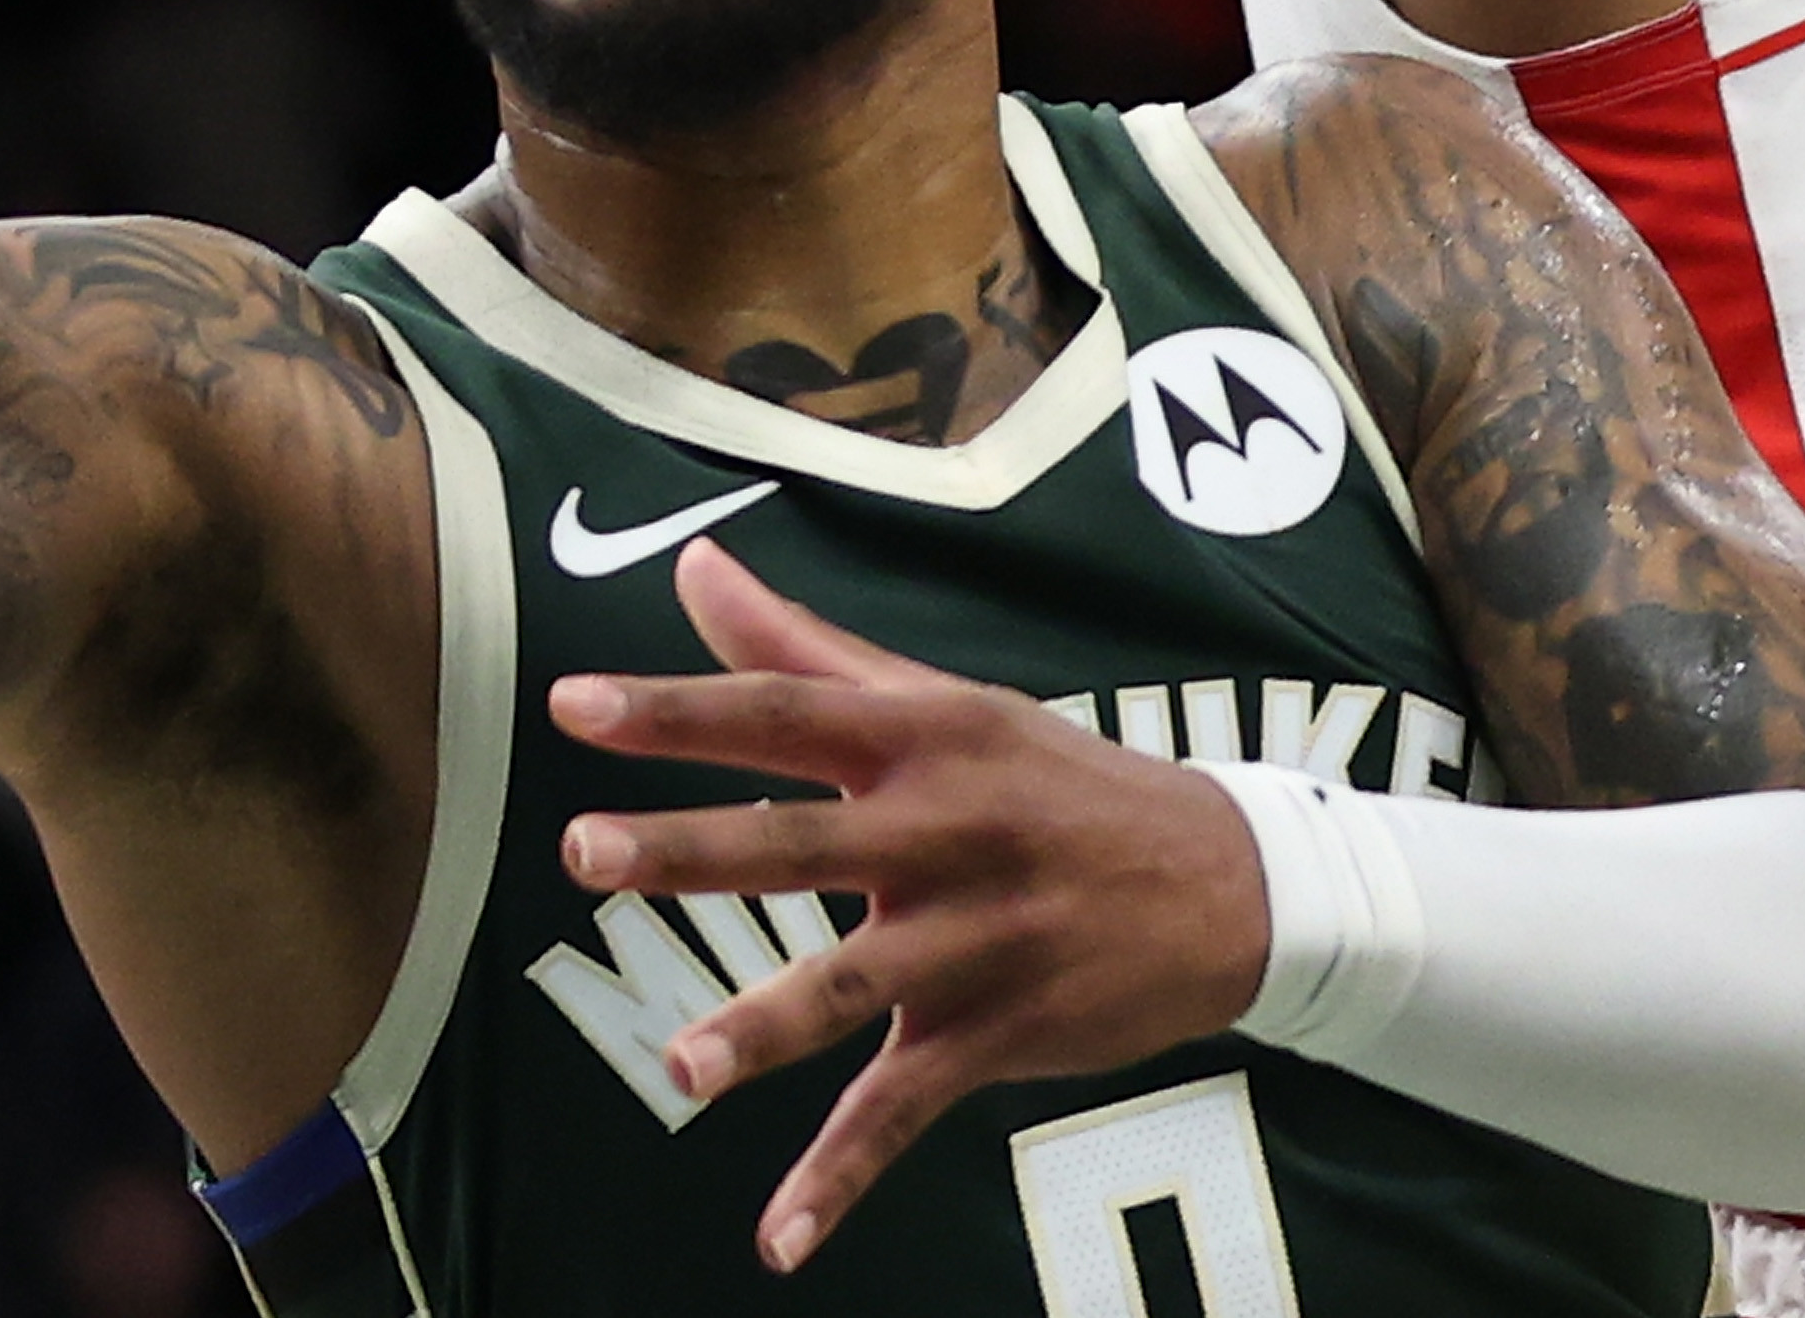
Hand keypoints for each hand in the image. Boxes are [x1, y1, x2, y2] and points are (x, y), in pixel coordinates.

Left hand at [551, 541, 1269, 1272]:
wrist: (1232, 881)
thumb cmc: (1055, 780)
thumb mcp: (942, 701)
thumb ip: (802, 646)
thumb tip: (690, 565)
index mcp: (920, 739)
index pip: (780, 712)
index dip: (676, 709)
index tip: (572, 704)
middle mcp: (944, 832)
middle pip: (802, 839)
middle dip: (694, 849)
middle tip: (583, 849)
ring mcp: (975, 940)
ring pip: (856, 986)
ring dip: (767, 1027)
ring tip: (680, 1067)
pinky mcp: (999, 1034)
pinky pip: (906, 1111)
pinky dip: (841, 1180)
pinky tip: (777, 1239)